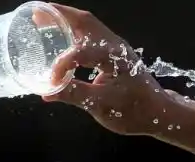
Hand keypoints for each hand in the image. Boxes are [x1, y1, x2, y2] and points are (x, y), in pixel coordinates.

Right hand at [39, 4, 169, 135]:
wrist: (158, 112)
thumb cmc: (134, 110)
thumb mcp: (102, 106)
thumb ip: (74, 95)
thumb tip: (47, 92)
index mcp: (113, 57)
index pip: (80, 52)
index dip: (62, 65)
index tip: (51, 82)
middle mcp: (115, 45)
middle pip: (84, 21)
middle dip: (59, 16)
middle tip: (36, 16)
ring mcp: (116, 47)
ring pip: (88, 25)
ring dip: (66, 20)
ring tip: (44, 20)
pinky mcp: (115, 53)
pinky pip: (91, 34)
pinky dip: (74, 31)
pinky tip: (62, 37)